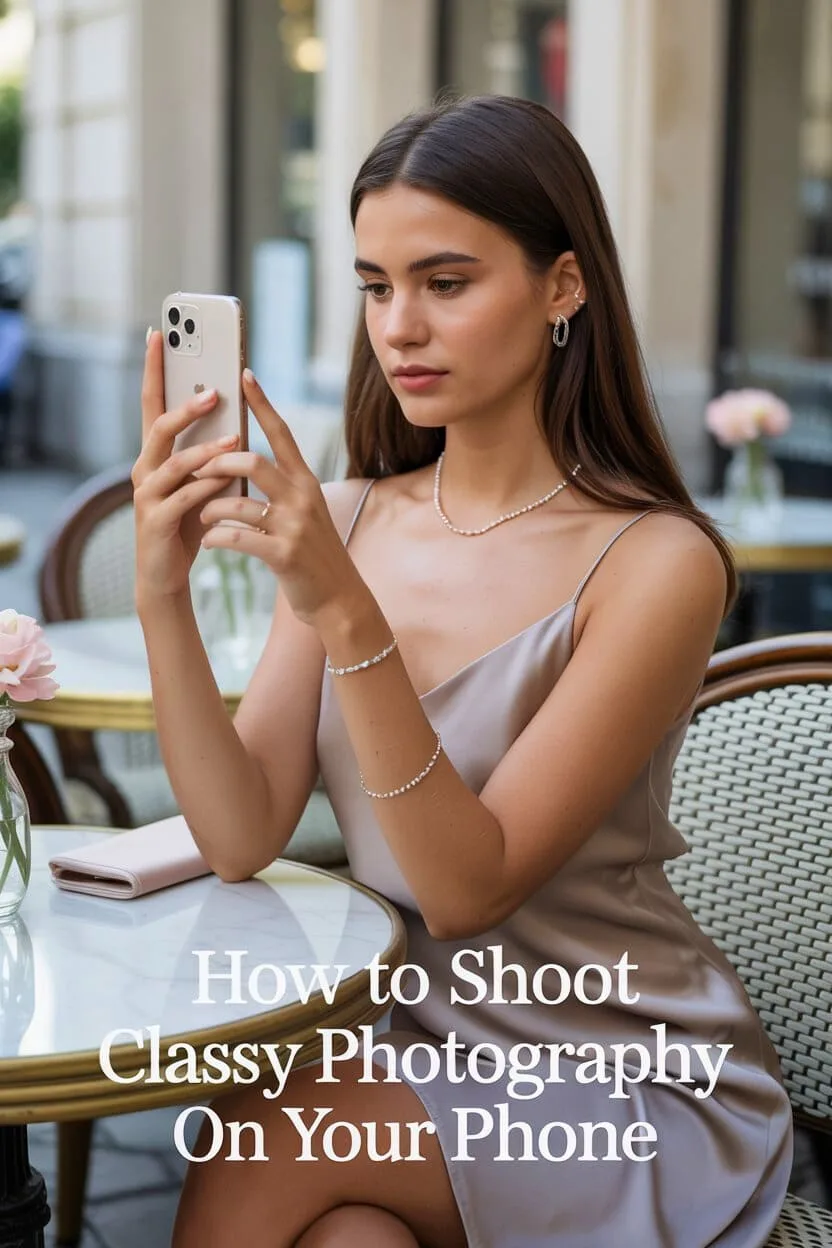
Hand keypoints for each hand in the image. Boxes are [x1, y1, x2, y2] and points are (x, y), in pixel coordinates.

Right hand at [132, 331, 238, 600]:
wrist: (166, 574)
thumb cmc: (187, 523)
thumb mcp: (201, 482)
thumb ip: (212, 455)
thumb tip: (237, 421)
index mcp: (156, 455)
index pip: (152, 403)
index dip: (154, 369)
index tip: (158, 333)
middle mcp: (145, 469)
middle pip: (158, 426)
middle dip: (185, 406)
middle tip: (214, 392)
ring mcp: (147, 496)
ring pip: (173, 464)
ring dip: (205, 450)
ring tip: (236, 439)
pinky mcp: (155, 522)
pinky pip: (184, 498)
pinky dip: (207, 487)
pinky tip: (226, 480)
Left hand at [198, 370, 366, 626]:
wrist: (337, 597)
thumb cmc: (311, 552)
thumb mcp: (303, 512)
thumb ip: (281, 487)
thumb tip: (244, 461)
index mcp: (305, 481)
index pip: (281, 433)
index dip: (261, 403)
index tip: (243, 375)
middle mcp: (302, 497)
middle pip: (253, 461)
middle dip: (218, 463)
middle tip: (197, 470)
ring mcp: (294, 526)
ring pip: (237, 503)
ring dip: (210, 508)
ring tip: (201, 517)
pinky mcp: (283, 554)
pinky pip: (237, 538)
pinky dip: (216, 539)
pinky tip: (209, 543)